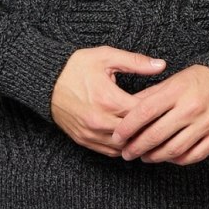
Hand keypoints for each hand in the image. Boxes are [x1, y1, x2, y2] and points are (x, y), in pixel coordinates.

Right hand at [50, 46, 166, 156]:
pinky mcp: (83, 140)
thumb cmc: (76, 66)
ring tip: (146, 129)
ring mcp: (90, 133)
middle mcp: (99, 121)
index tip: (163, 104)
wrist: (46, 79)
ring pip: (123, 147)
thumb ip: (136, 62)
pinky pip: (108, 152)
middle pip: (135, 134)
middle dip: (148, 127)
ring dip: (135, 140)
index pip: (142, 113)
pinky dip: (121, 146)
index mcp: (108, 99)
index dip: (156, 110)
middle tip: (159, 119)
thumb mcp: (106, 56)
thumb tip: (161, 65)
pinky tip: (128, 136)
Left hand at [110, 64, 208, 165]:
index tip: (117, 136)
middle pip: (157, 134)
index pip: (145, 112)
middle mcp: (191, 107)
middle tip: (126, 153)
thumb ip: (150, 95)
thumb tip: (126, 111)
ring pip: (174, 149)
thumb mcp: (173, 81)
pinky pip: (193, 156)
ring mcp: (205, 123)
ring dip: (155, 156)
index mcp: (177, 91)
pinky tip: (168, 158)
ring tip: (144, 157)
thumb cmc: (198, 80)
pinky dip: (177, 160)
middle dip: (137, 147)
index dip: (128, 127)